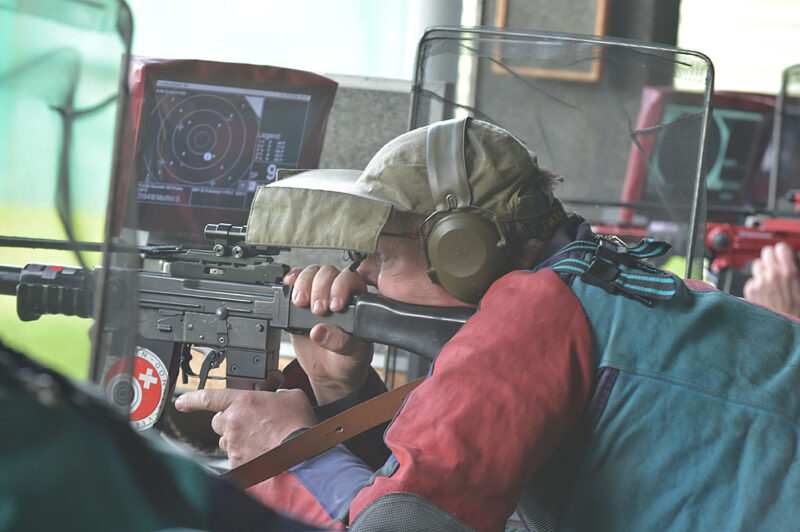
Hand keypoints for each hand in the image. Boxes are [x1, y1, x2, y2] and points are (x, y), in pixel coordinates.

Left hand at [175, 388, 315, 467]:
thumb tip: (278, 397)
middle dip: (230, 422)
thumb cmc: (298, 424)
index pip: (208, 397)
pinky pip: (235, 459)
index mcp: (243, 401)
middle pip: (218, 422)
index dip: (191, 399)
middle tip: (248, 424)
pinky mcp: (238, 463)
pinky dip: (244, 457)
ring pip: (227, 441)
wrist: (302, 451)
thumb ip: (278, 393)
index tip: (181, 402)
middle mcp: (233, 422)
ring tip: (259, 441)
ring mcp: (233, 444)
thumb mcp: (291, 396)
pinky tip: (260, 454)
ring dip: (237, 440)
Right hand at [285, 265, 373, 403]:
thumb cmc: (348, 360)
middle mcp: (339, 293)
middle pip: (328, 273)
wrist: (331, 372)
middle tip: (317, 311)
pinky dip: (291, 279)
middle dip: (320, 288)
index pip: (351, 280)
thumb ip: (340, 342)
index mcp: (358, 302)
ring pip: (312, 273)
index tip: (335, 306)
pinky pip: (296, 280)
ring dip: (304, 284)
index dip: (341, 287)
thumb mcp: (352, 354)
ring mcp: (319, 295)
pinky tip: (289, 285)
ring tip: (300, 303)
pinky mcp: (301, 301)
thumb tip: (319, 331)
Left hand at [743, 242, 799, 316]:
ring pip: (757, 264)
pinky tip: (766, 289)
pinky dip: (758, 282)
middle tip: (778, 266)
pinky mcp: (751, 291)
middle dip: (773, 258)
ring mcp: (759, 282)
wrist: (788, 326)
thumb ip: (797, 268)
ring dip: (764, 269)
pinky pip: (752, 279)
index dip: (784, 252)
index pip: (780, 247)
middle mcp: (771, 274)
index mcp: (788, 271)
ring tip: (772, 278)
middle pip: (766, 252)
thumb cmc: (798, 308)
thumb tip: (794, 259)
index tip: (785, 256)